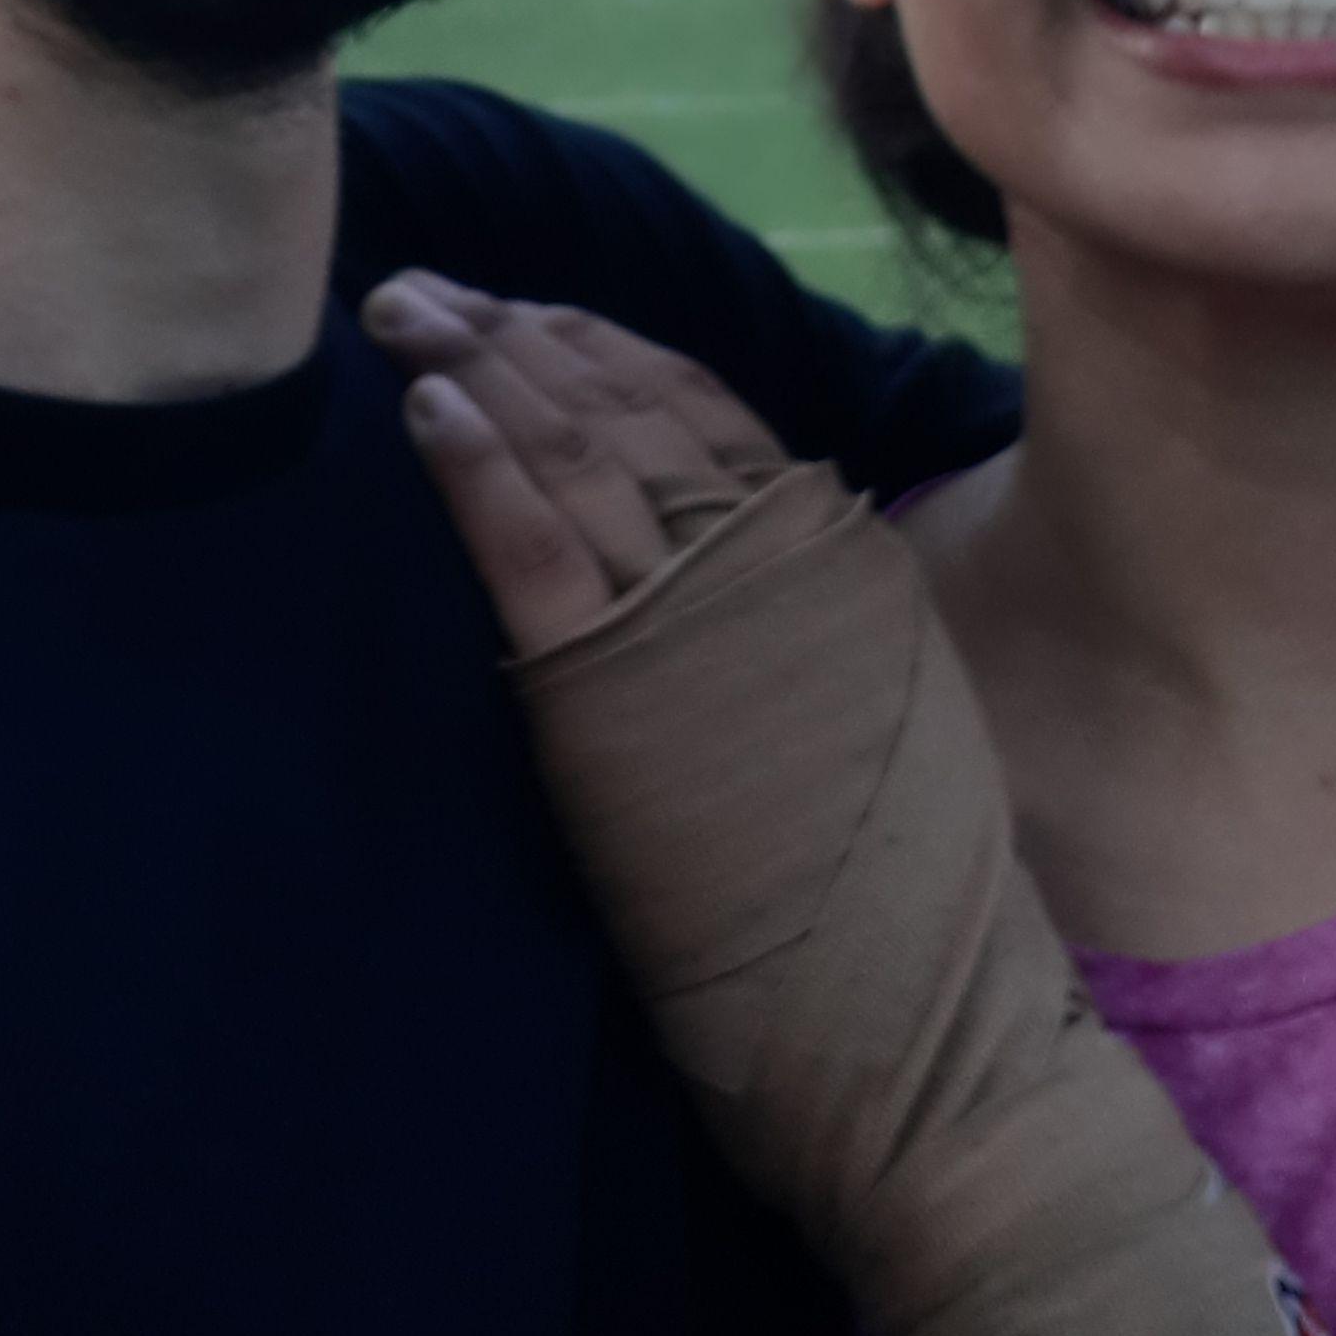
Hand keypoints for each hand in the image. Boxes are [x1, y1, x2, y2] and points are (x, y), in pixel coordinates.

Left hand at [358, 267, 1335, 1335]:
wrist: (929, 1049)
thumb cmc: (912, 926)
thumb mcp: (894, 720)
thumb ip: (822, 630)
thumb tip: (747, 575)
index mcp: (847, 555)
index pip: (706, 405)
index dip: (607, 347)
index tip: (530, 310)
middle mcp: (778, 557)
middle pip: (626, 402)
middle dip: (518, 332)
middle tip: (432, 287)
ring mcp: (698, 615)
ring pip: (568, 446)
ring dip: (475, 365)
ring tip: (406, 314)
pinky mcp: (619, 690)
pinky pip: (528, 540)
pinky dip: (471, 461)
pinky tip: (420, 409)